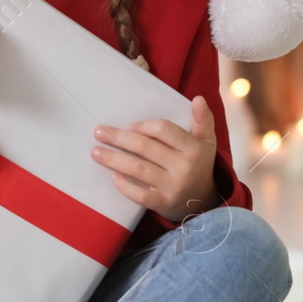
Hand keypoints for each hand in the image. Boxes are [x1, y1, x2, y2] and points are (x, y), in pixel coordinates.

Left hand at [90, 96, 219, 221]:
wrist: (203, 201)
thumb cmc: (199, 164)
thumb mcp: (207, 141)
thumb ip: (203, 119)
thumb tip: (198, 98)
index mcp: (193, 147)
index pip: (164, 130)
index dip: (143, 126)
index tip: (129, 126)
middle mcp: (184, 167)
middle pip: (145, 147)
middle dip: (118, 138)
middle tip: (99, 132)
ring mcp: (173, 186)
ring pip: (138, 169)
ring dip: (113, 159)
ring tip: (95, 152)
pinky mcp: (163, 203)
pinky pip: (140, 195)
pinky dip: (125, 186)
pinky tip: (113, 177)